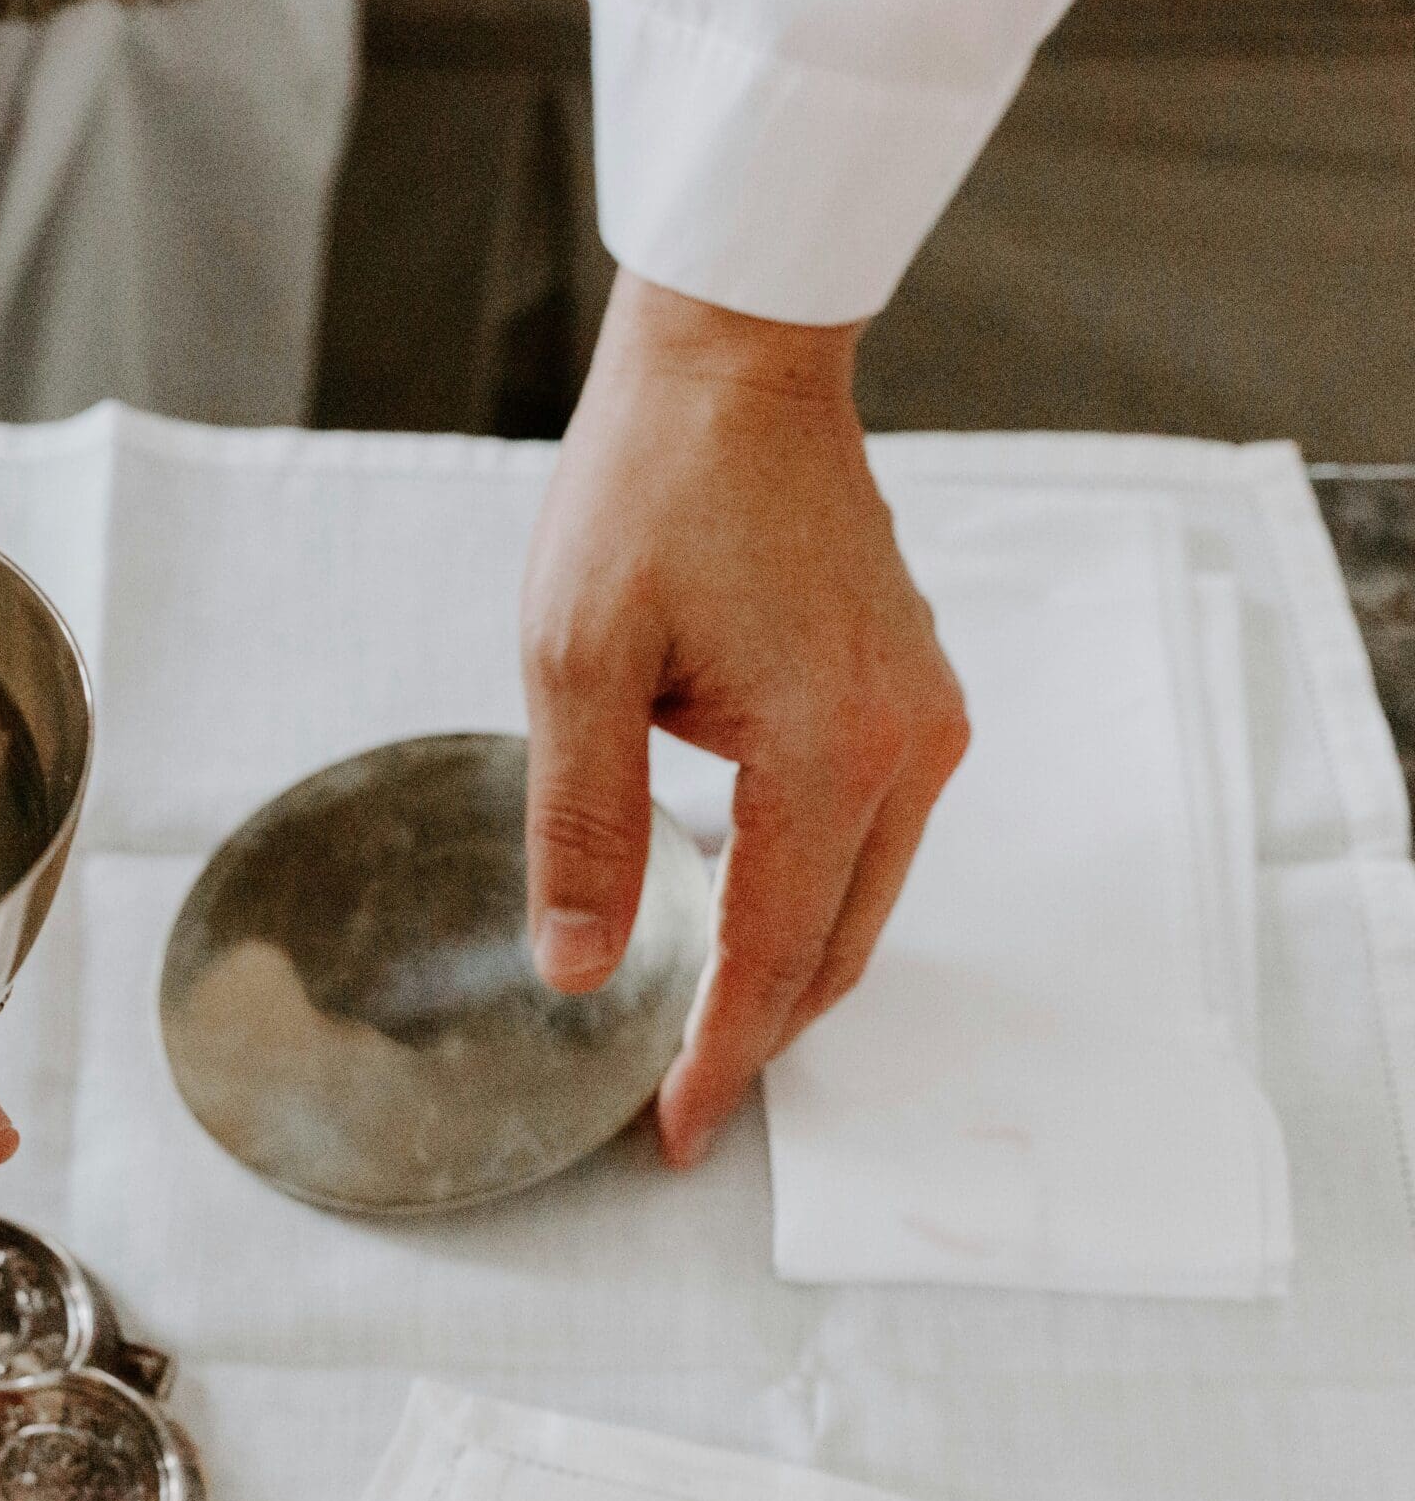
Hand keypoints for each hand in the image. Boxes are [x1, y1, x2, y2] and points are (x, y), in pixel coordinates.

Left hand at [521, 277, 968, 1166]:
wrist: (732, 367)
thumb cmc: (649, 492)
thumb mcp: (576, 664)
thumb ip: (585, 829)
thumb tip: (581, 968)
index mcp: (830, 751)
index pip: (774, 955)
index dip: (722, 1057)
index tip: (673, 1133)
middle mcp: (906, 746)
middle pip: (837, 943)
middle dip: (762, 1032)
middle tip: (681, 1103)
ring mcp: (923, 714)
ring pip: (861, 895)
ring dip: (789, 965)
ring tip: (701, 1025)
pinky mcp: (911, 689)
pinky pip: (869, 831)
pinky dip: (810, 890)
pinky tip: (739, 909)